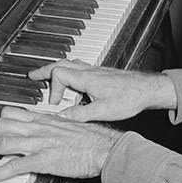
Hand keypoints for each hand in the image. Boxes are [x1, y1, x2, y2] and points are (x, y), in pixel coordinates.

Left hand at [0, 106, 120, 182]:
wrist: (107, 148)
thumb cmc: (93, 140)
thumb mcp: (68, 128)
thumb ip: (50, 129)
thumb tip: (39, 135)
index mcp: (44, 119)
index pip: (11, 113)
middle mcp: (39, 128)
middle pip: (1, 126)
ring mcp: (41, 143)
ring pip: (3, 143)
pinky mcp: (45, 159)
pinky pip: (15, 165)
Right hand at [31, 59, 176, 121]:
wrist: (148, 89)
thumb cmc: (130, 97)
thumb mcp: (103, 111)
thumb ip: (79, 115)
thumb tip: (61, 118)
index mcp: (86, 78)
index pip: (58, 74)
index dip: (52, 88)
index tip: (53, 103)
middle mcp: (89, 71)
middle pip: (60, 64)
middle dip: (44, 70)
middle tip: (33, 76)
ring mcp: (95, 71)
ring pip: (70, 64)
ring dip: (56, 71)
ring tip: (49, 80)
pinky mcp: (101, 74)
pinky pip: (79, 69)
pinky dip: (70, 74)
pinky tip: (74, 85)